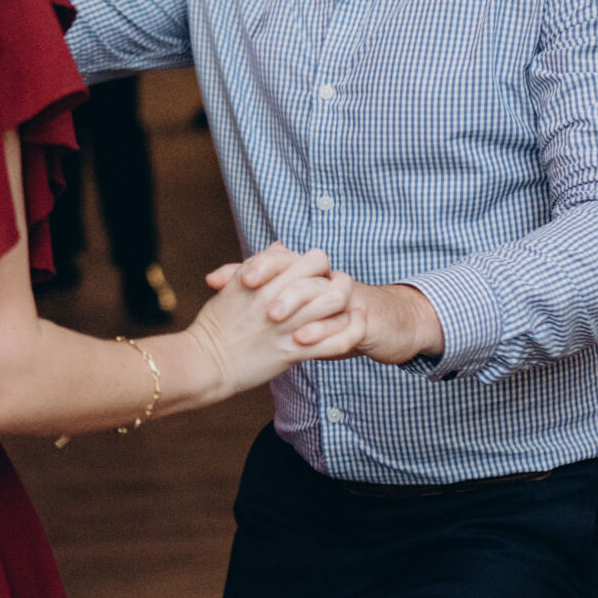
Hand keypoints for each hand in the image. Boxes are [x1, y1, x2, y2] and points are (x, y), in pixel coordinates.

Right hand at [187, 245, 356, 397]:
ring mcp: (287, 324)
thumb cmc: (216, 324)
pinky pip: (335, 340)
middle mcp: (277, 296)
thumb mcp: (233, 284)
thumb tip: (281, 245)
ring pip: (334, 303)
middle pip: (325, 276)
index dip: (317, 264)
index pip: (308, 258)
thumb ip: (260, 264)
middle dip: (338, 280)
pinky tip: (356, 326)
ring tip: (353, 306)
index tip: (317, 274)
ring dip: (348, 302)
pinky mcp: (293, 351)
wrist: (205, 361)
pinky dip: (352, 331)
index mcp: (264, 277)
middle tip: (341, 286)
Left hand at [222, 251, 444, 364]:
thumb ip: (251, 287)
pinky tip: (302, 342)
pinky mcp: (363, 322)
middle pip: (306, 266)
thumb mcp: (283, 301)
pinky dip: (327, 331)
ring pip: (329, 290)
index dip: (257, 265)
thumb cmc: (318, 314)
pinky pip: (349, 324)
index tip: (228, 281)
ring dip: (302, 304)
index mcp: (306, 270)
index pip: (280, 256)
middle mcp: (327, 278)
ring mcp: (347, 298)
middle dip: (280, 282)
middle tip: (256, 300)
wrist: (382, 323)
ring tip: (275, 321)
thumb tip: (214, 279)